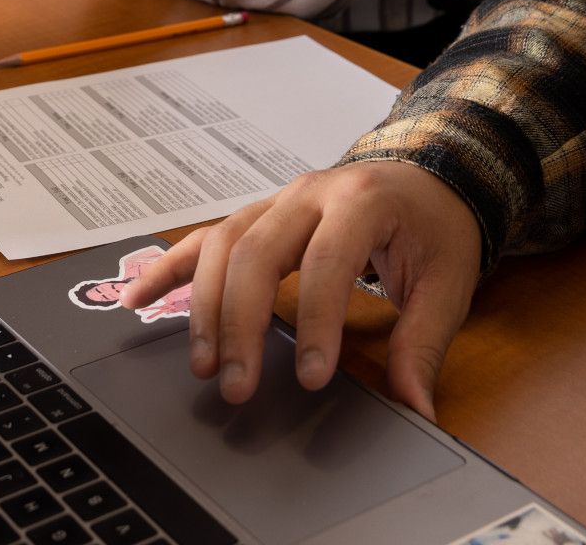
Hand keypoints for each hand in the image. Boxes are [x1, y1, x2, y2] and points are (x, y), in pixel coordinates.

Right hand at [116, 160, 481, 419]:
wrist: (429, 177)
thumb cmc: (436, 226)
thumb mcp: (447, 283)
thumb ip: (424, 344)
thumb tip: (416, 409)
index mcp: (362, 200)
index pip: (328, 260)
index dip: (315, 321)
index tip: (311, 378)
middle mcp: (310, 193)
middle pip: (257, 250)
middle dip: (242, 321)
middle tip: (238, 385)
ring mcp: (277, 201)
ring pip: (223, 244)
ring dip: (205, 306)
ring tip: (203, 365)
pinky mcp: (258, 216)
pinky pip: (204, 239)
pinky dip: (169, 269)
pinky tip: (138, 301)